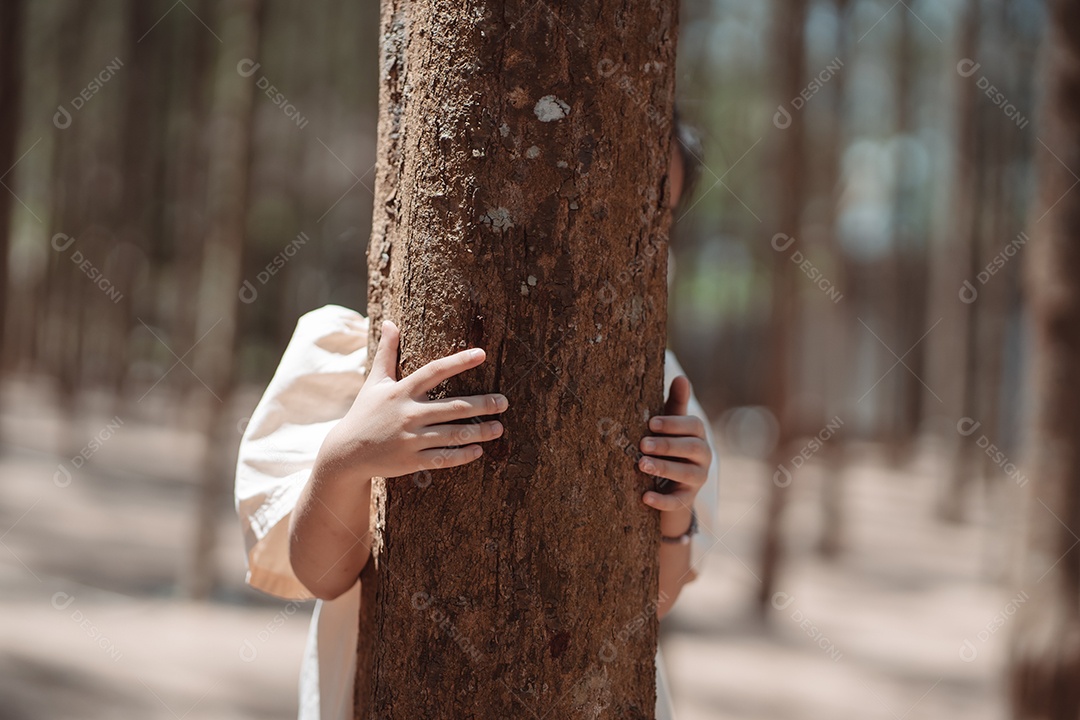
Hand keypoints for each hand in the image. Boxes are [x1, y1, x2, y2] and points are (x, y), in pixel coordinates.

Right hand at [316, 320, 508, 480]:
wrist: (346, 453)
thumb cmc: (365, 413)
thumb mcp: (374, 381)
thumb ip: (387, 353)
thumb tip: (391, 323)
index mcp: (401, 391)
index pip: (434, 371)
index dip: (459, 361)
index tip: (482, 354)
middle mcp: (408, 414)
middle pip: (453, 407)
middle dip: (482, 404)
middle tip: (504, 401)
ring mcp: (411, 439)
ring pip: (453, 435)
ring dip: (479, 432)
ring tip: (499, 428)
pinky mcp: (411, 461)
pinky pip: (442, 458)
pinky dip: (462, 455)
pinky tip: (479, 450)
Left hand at [638, 376, 710, 518]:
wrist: (670, 483)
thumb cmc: (669, 445)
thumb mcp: (670, 425)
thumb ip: (675, 404)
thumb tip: (681, 377)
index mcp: (698, 434)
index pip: (693, 426)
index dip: (673, 424)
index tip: (651, 423)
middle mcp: (703, 456)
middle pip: (692, 448)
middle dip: (667, 445)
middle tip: (643, 444)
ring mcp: (697, 478)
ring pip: (687, 474)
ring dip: (664, 468)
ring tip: (641, 465)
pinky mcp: (687, 499)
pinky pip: (678, 501)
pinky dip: (662, 500)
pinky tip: (645, 497)